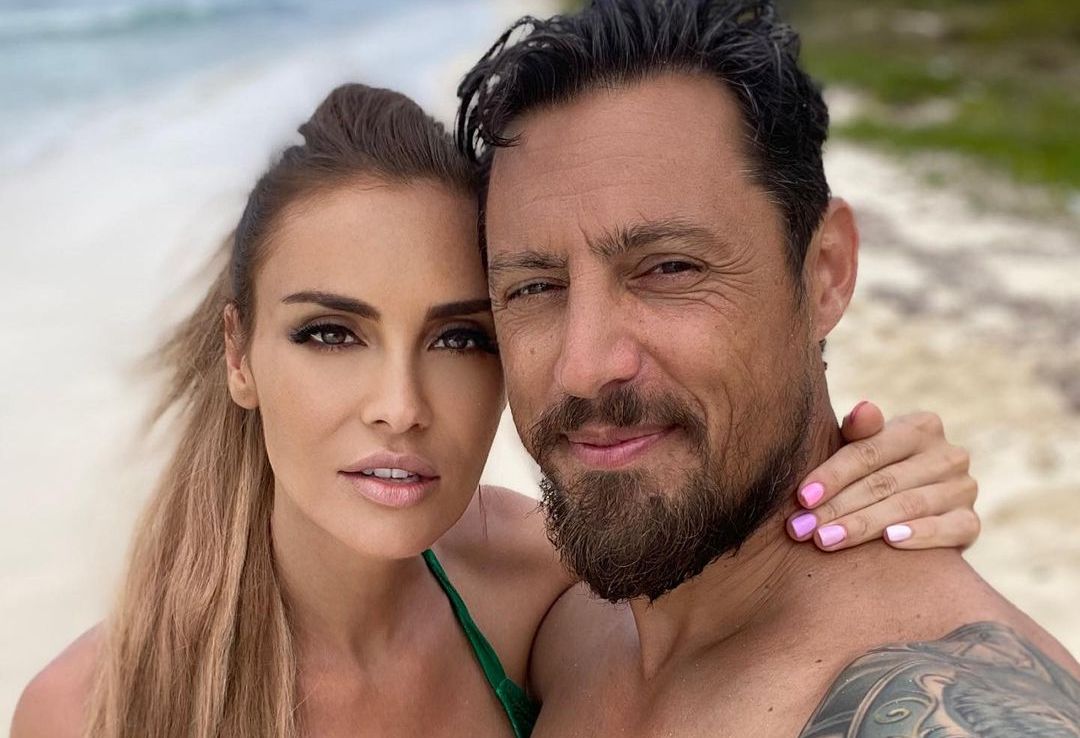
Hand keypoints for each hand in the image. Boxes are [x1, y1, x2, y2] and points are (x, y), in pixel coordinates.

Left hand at [786, 401, 979, 550]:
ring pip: (907, 506)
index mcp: (921, 426)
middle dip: (837, 507)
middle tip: (803, 529)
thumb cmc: (874, 471)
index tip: (801, 497)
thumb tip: (863, 409)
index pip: (869, 451)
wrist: (912, 510)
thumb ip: (858, 431)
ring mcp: (963, 488)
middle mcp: (948, 454)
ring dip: (863, 525)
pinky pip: (948, 529)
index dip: (832, 475)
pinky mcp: (970, 521)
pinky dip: (919, 534)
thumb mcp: (862, 447)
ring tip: (826, 540)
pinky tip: (889, 542)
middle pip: (884, 482)